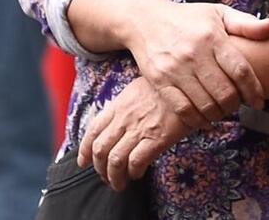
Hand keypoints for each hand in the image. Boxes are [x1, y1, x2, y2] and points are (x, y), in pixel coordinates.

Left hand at [78, 77, 193, 190]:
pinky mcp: (157, 139)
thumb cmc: (163, 87)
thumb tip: (116, 121)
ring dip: (114, 177)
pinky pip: (136, 161)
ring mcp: (139, 129)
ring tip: (119, 184)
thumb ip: (124, 106)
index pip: (93, 130)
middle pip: (100, 148)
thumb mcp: (136, 89)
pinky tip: (137, 175)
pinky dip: (133, 172)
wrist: (185, 83)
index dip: (85, 150)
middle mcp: (124, 118)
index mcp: (118, 105)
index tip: (83, 162)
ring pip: (115, 159)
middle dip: (99, 168)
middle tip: (104, 177)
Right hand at [125, 0, 268, 129]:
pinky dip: (197, 120)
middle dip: (236, 105)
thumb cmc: (187, 18)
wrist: (145, 19)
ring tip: (222, 109)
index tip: (258, 102)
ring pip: (205, 105)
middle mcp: (193, 53)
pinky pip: (183, 110)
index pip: (240, 71)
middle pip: (225, 93)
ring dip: (219, 114)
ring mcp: (175, 69)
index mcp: (211, 36)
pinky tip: (204, 117)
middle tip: (237, 104)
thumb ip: (246, 23)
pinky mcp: (160, 81)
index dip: (253, 91)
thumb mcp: (218, 13)